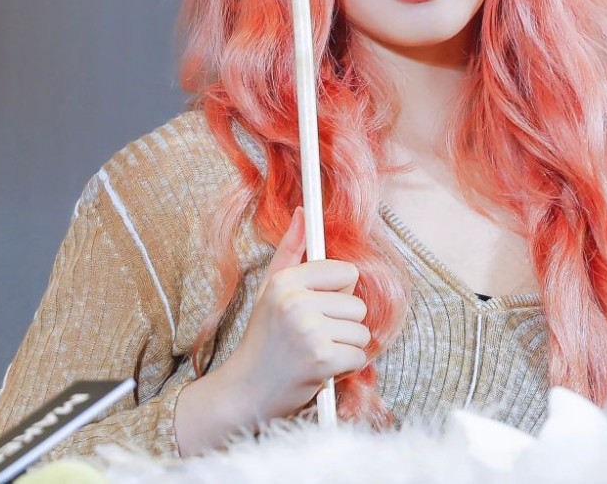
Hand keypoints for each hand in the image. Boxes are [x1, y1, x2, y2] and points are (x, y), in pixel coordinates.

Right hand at [175, 207, 369, 453]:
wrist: (245, 392)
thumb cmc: (263, 339)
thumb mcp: (271, 289)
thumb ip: (291, 250)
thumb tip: (304, 213)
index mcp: (286, 281)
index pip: (346, 272)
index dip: (337, 293)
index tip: (317, 308)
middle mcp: (296, 302)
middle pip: (357, 303)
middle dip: (342, 324)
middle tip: (314, 336)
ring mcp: (309, 331)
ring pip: (361, 331)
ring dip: (345, 347)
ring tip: (316, 352)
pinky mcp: (321, 360)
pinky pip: (359, 356)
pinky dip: (345, 368)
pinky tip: (321, 369)